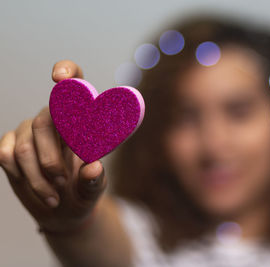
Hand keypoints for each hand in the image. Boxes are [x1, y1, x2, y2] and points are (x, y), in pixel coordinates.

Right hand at [0, 60, 106, 232]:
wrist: (65, 210)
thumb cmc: (85, 190)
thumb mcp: (94, 187)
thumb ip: (94, 179)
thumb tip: (93, 167)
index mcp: (82, 118)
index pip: (76, 82)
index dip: (67, 71)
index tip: (60, 78)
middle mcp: (54, 116)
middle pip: (45, 122)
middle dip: (51, 157)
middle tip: (63, 180)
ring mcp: (30, 129)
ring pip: (25, 146)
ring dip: (38, 177)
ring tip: (55, 197)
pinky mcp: (10, 144)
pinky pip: (7, 155)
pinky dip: (22, 177)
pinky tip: (39, 190)